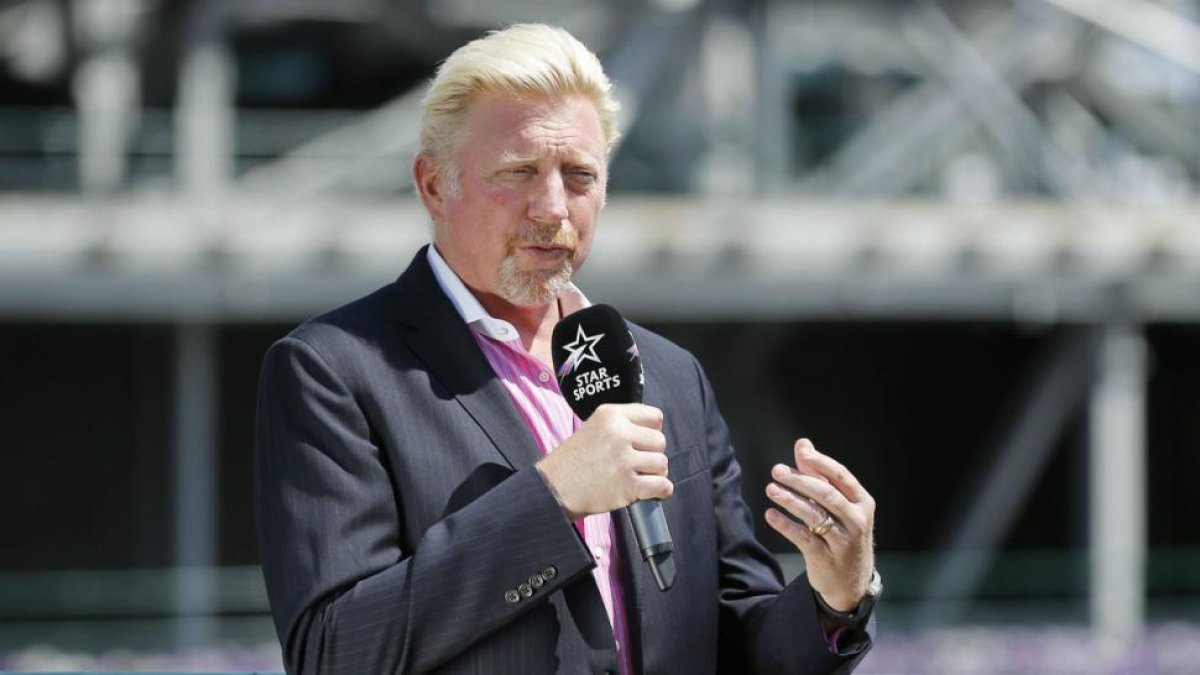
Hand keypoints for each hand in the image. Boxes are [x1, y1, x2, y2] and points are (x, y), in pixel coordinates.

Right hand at [536, 403, 671, 520]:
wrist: (554, 488)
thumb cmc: (573, 461)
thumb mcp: (593, 427)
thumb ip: (621, 424)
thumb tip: (653, 432)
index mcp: (611, 415)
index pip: (655, 416)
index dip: (652, 431)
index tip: (643, 443)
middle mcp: (619, 434)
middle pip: (660, 441)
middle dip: (652, 454)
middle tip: (637, 464)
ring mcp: (624, 460)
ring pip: (662, 463)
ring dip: (655, 473)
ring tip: (638, 477)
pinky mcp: (627, 485)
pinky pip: (662, 485)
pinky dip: (661, 491)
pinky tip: (650, 491)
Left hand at [764, 438, 874, 611]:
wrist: (851, 581)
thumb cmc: (843, 533)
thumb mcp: (838, 506)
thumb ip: (819, 475)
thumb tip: (803, 444)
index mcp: (862, 503)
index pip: (841, 476)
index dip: (820, 463)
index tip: (801, 452)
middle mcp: (856, 520)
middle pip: (826, 494)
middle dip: (800, 480)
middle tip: (777, 470)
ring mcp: (842, 541)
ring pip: (814, 515)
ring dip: (790, 500)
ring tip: (771, 489)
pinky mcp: (825, 557)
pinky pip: (803, 537)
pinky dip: (785, 525)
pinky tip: (771, 515)